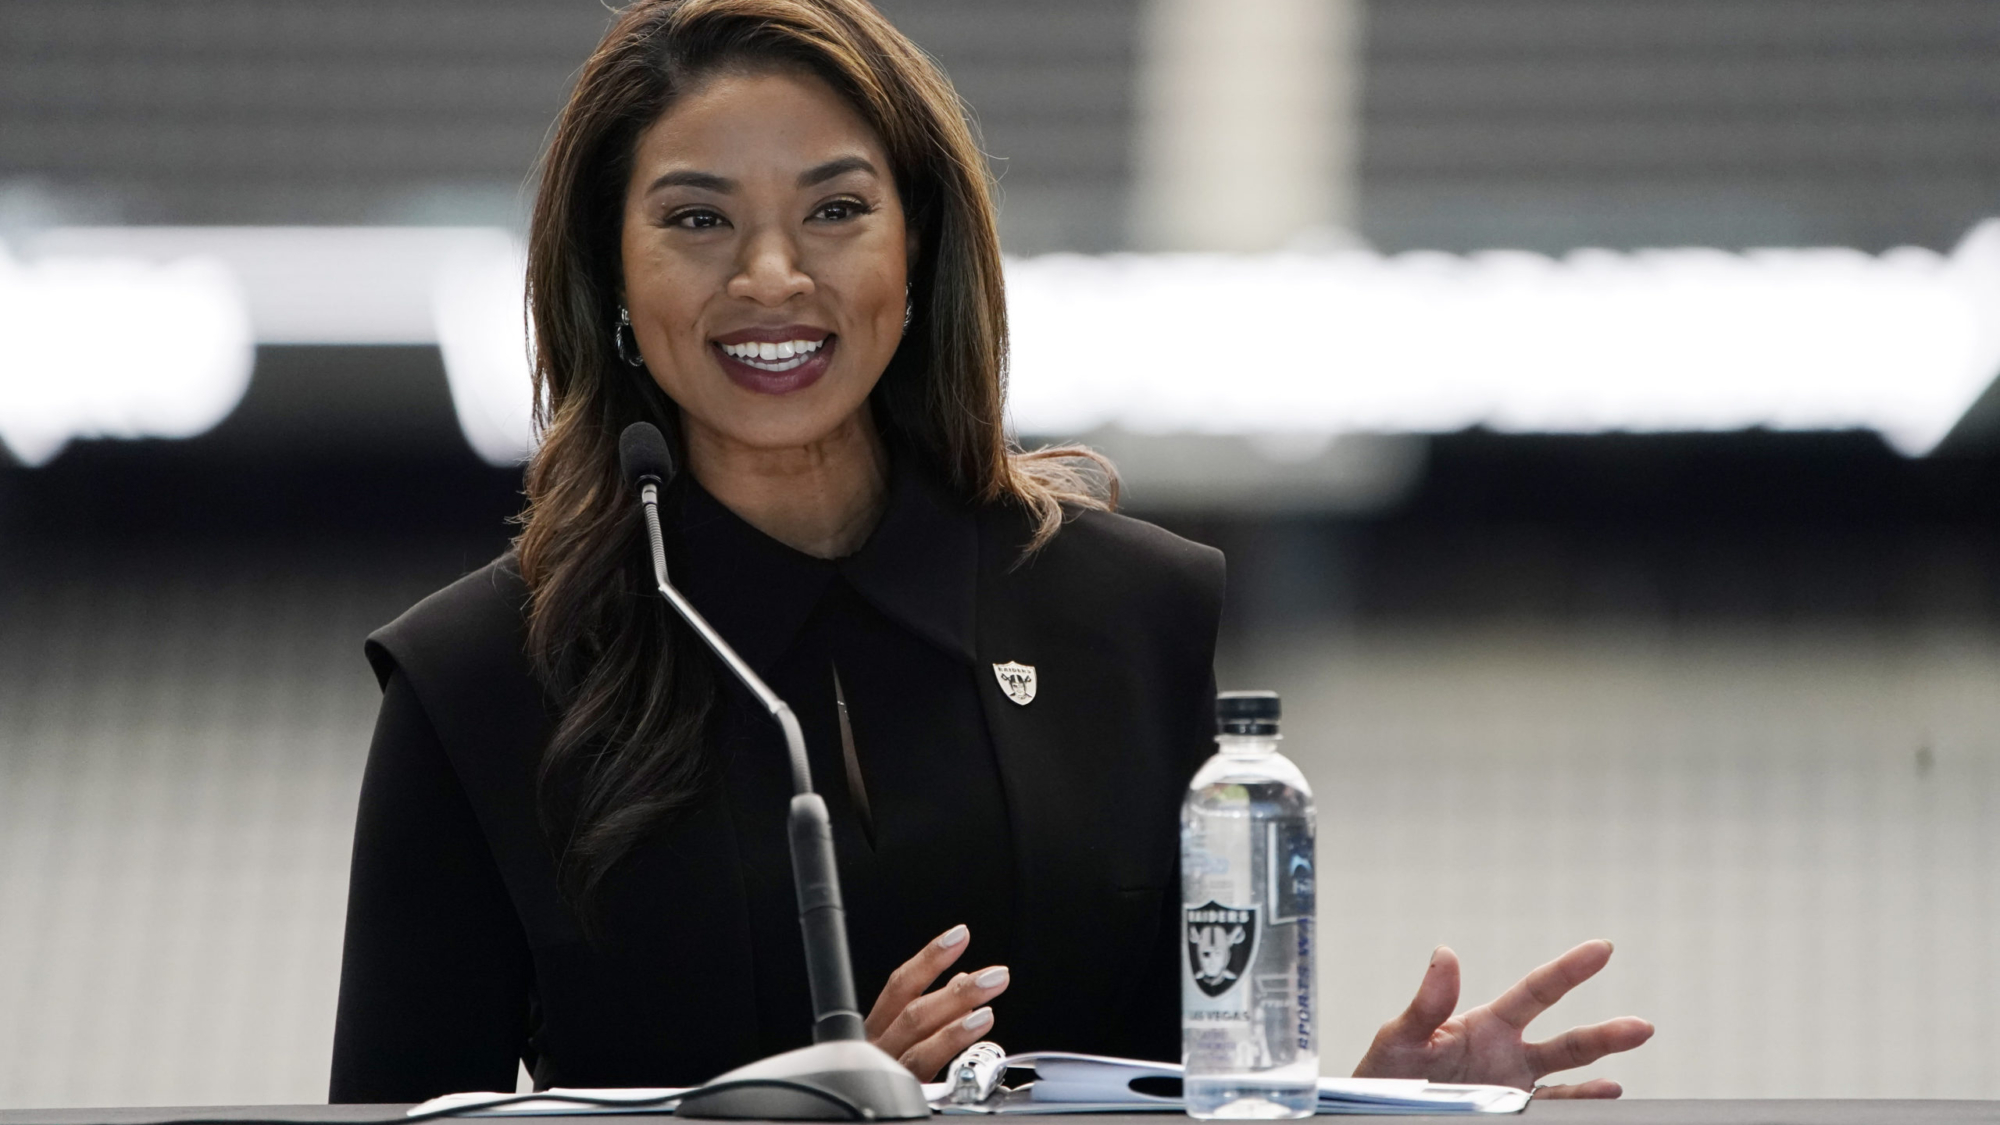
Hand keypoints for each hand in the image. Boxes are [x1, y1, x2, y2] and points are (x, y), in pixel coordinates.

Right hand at [865, 924, 1011, 1080]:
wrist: (851, 1118)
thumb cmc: (878, 1086)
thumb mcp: (900, 1050)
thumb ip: (928, 1018)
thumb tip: (960, 984)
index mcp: (875, 1031)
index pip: (900, 986)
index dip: (930, 959)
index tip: (959, 936)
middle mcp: (876, 1048)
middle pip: (913, 1009)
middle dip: (957, 986)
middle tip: (995, 973)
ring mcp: (886, 1072)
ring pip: (919, 1033)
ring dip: (959, 1007)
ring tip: (992, 992)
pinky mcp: (902, 1092)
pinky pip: (926, 1064)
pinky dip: (953, 1039)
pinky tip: (978, 1027)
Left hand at [1352, 939, 1653, 1097]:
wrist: (1382, 1111)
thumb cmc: (1385, 1073)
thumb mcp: (1400, 1038)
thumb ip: (1427, 1004)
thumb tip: (1445, 954)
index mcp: (1486, 1025)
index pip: (1535, 992)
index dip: (1569, 970)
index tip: (1603, 949)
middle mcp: (1508, 1055)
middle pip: (1566, 1043)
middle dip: (1606, 1035)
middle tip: (1643, 1027)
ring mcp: (1512, 1089)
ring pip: (1565, 1081)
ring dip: (1596, 1078)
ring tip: (1620, 1080)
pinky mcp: (1511, 1113)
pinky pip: (1551, 1109)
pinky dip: (1577, 1104)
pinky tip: (1601, 1097)